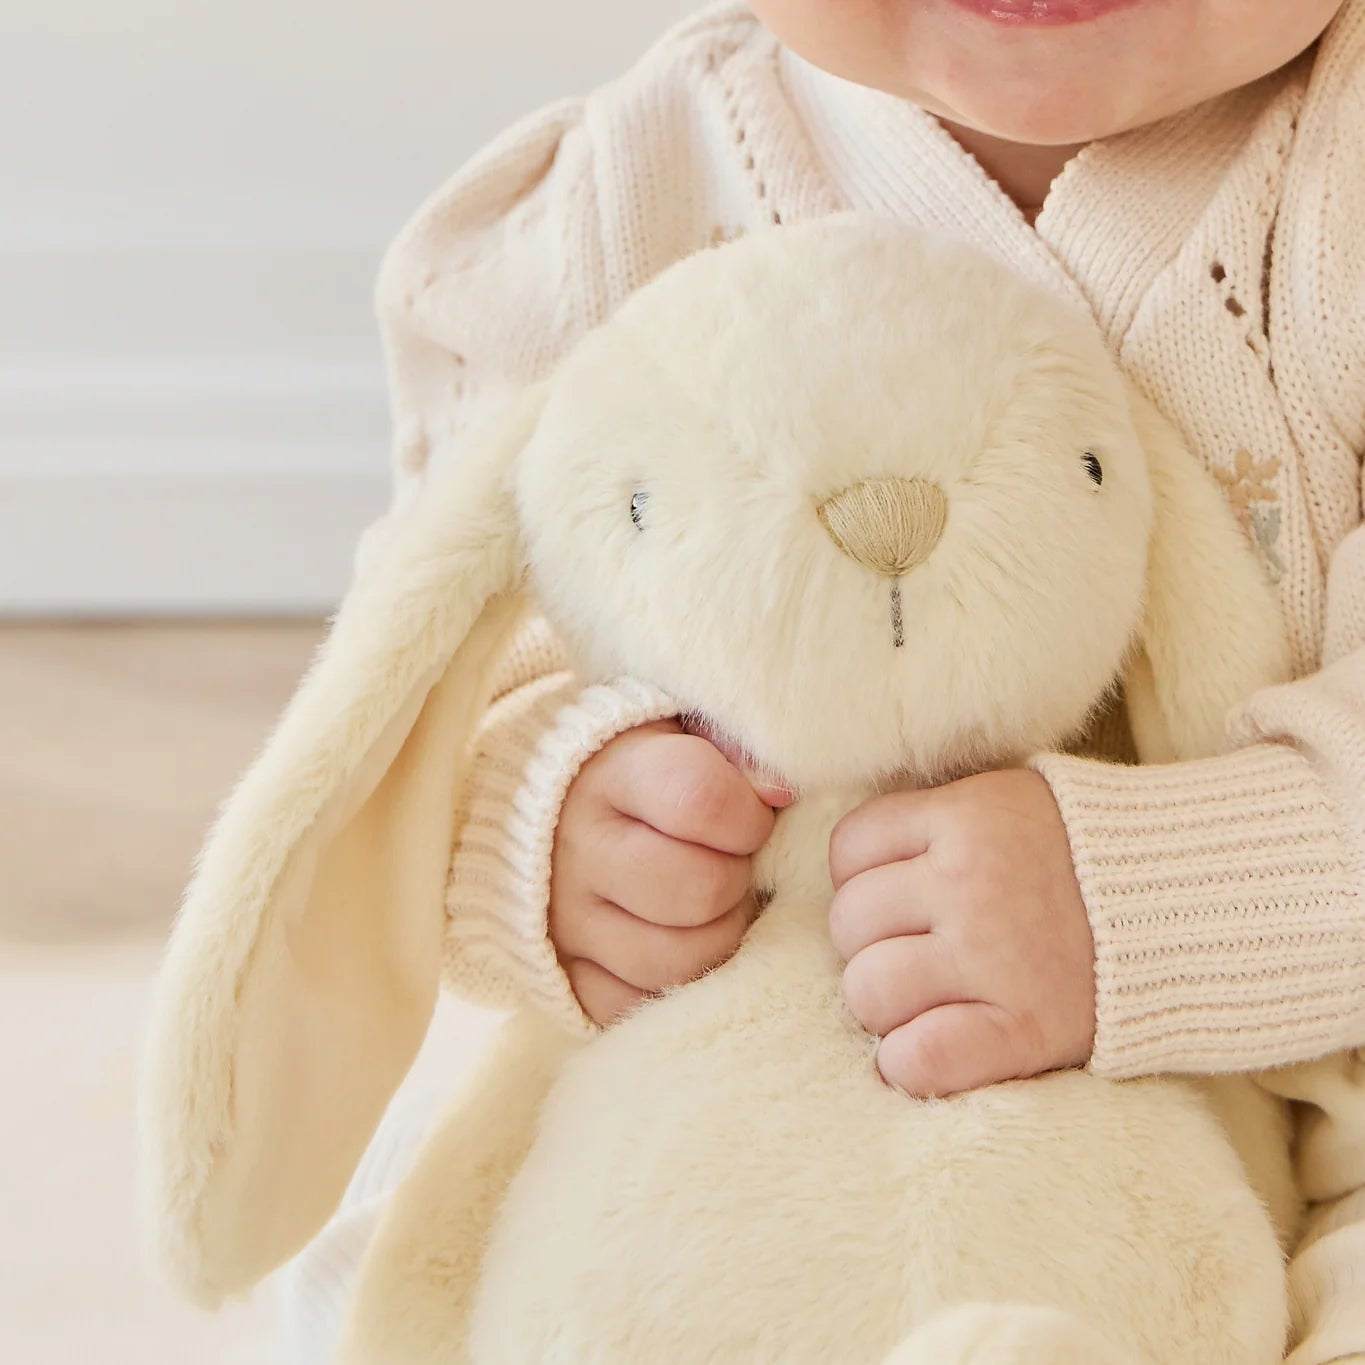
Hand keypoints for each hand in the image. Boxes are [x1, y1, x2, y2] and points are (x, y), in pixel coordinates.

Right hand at [551, 720, 785, 1024]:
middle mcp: (579, 848)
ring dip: (717, 937)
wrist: (541, 806)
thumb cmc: (641, 763)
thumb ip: (734, 745)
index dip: (749, 816)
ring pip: (677, 960)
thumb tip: (781, 792)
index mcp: (612, 774)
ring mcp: (567, 918)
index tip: (751, 817)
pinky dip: (673, 985)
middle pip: (699, 890)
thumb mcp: (680, 729)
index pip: (700, 800)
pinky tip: (678, 941)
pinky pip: (636, 1006)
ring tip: (710, 905)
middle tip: (730, 864)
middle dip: (736, 880)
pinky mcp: (563, 974)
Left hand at [828, 769, 1094, 1097]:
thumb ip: (936, 817)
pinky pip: (919, 1057)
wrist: (1196, 905)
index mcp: (966, 817)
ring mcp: (996, 959)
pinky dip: (907, 1063)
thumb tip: (857, 853)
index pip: (850, 848)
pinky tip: (927, 1050)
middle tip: (913, 950)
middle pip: (850, 922)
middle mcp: (971, 883)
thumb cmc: (1084, 853)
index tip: (896, 893)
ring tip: (922, 1000)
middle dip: (868, 941)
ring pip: (868, 989)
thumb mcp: (1008, 800)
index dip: (861, 876)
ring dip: (882, 1005)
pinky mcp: (1027, 1029)